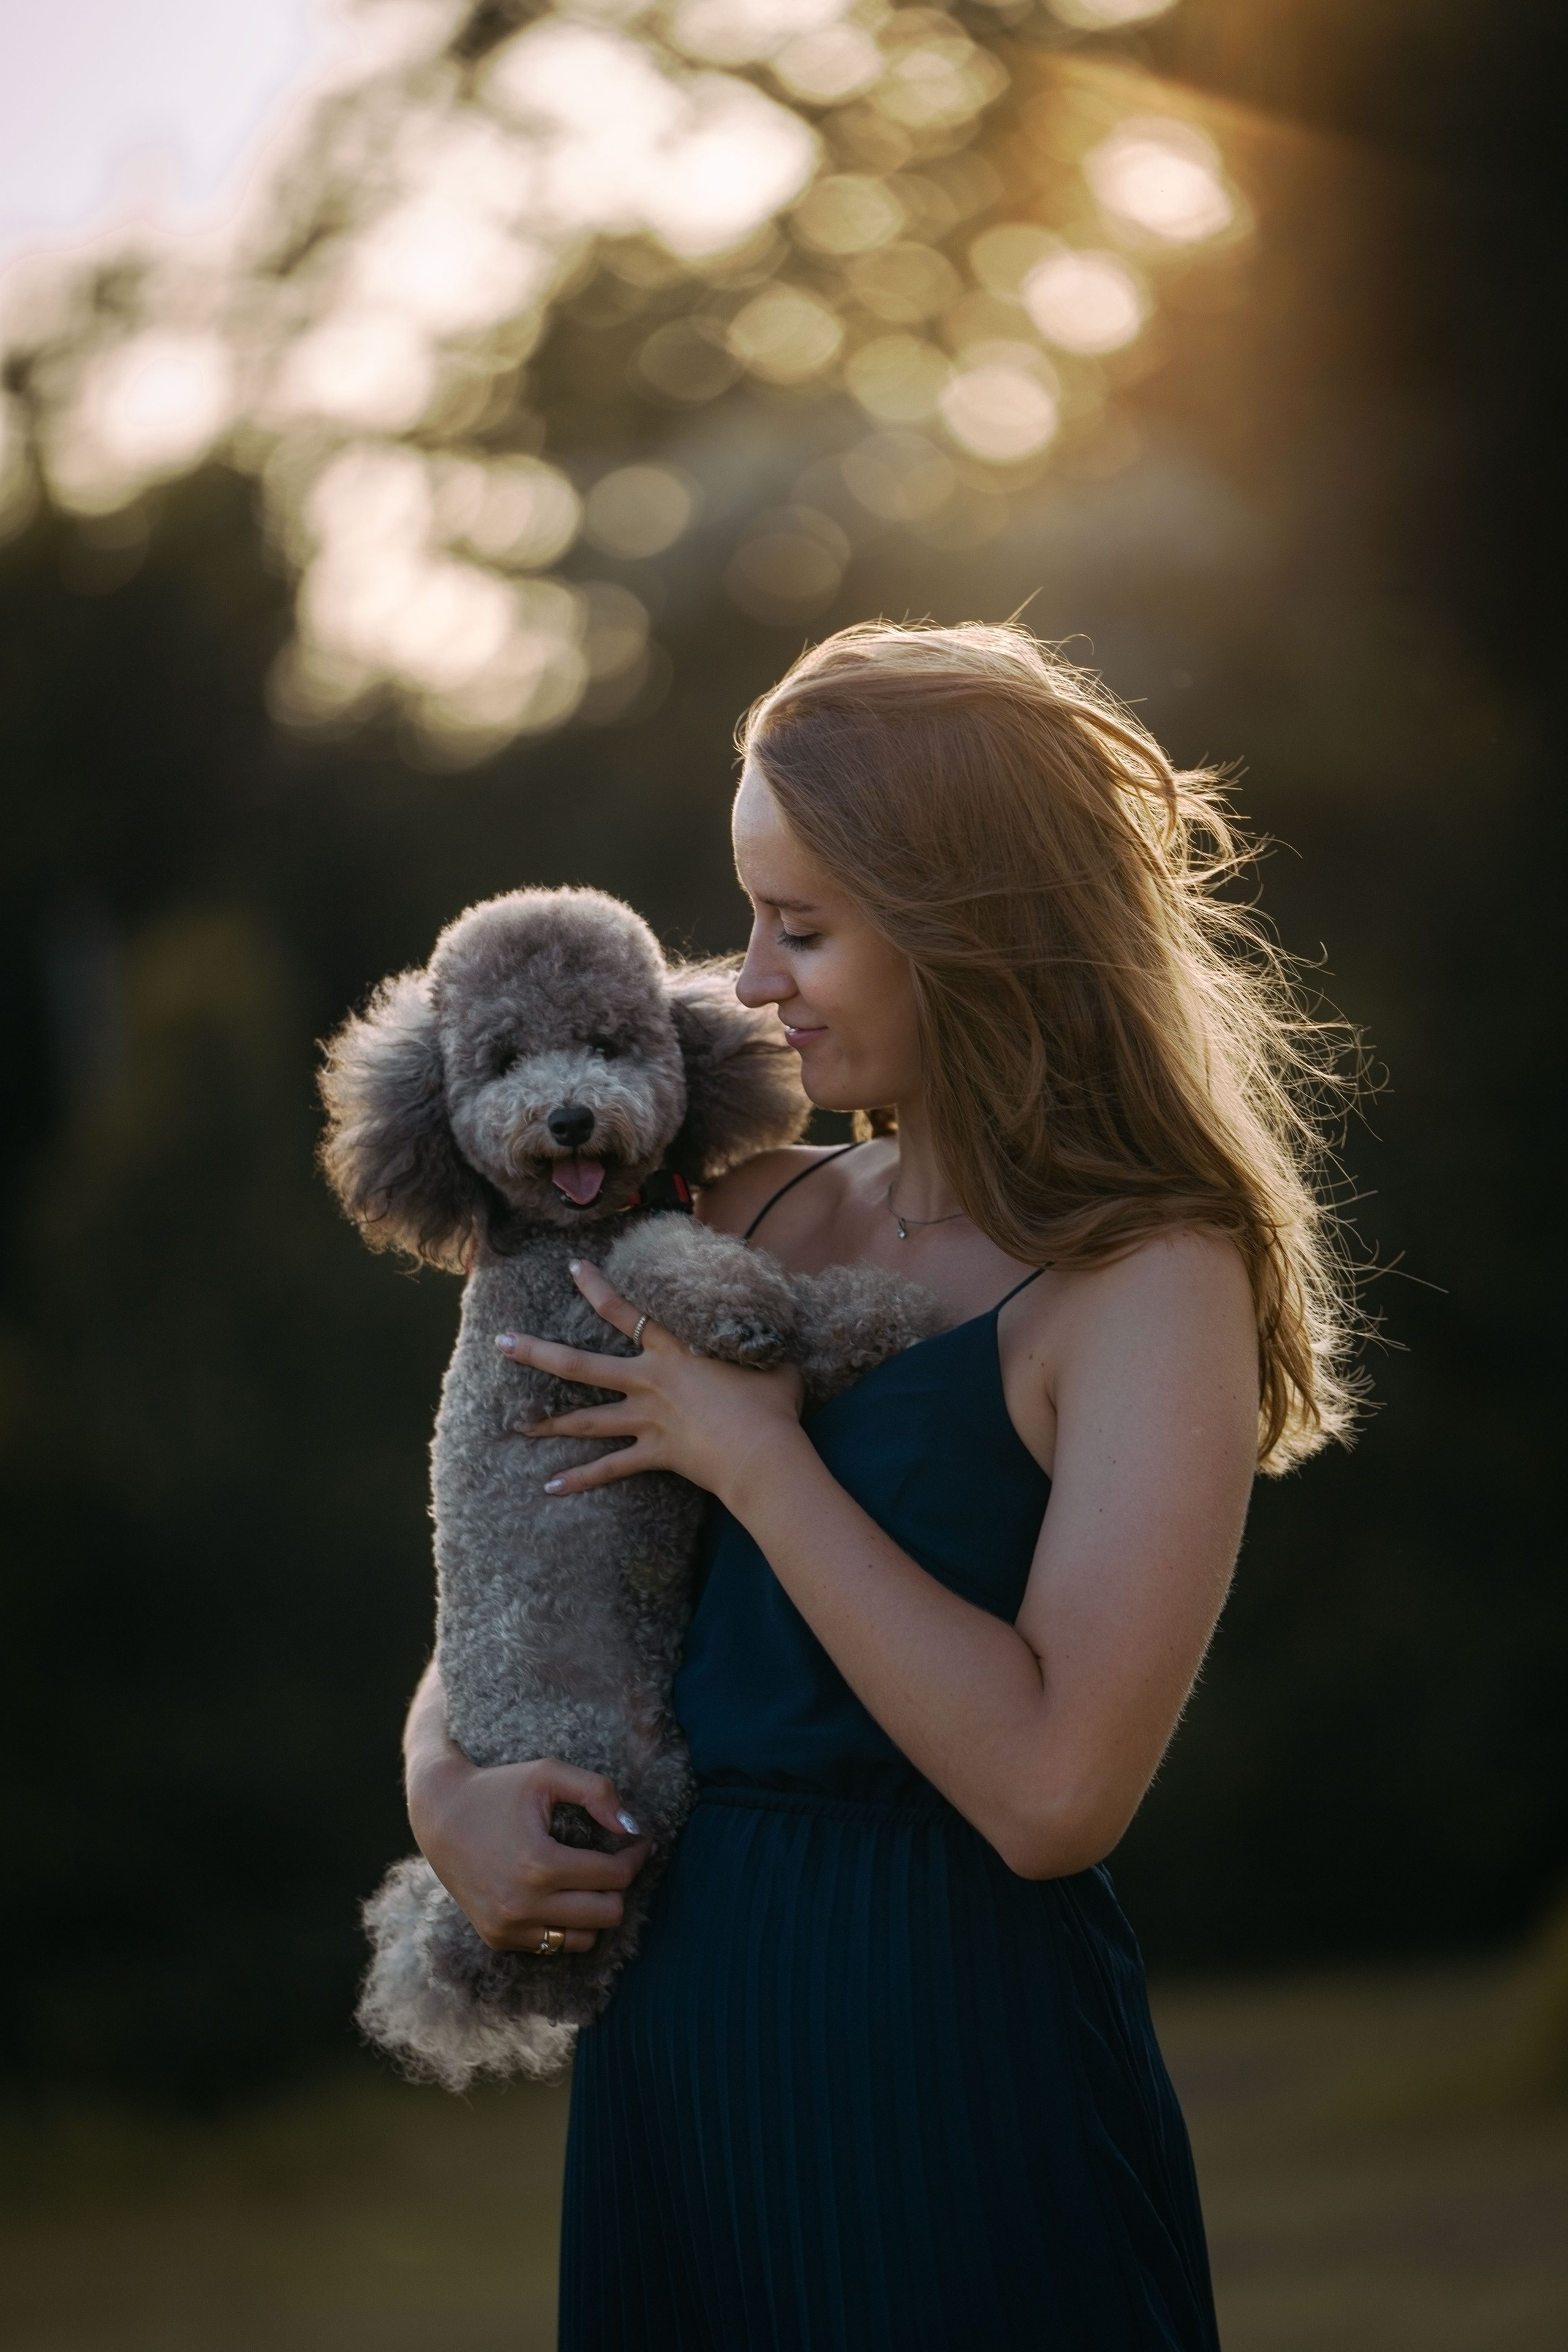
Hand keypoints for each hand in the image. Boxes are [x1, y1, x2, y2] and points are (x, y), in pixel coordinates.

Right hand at [409, 1747, 650, 1955]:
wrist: (440, 1815)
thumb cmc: (498, 1789)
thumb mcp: (547, 1773)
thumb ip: (596, 1791)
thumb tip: (631, 1827)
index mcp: (538, 1864)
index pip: (614, 1876)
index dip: (636, 1856)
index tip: (640, 1841)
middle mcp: (522, 1905)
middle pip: (607, 1914)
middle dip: (620, 1886)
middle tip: (617, 1861)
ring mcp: (508, 1928)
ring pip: (584, 1939)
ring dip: (596, 1910)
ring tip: (591, 1880)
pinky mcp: (498, 1938)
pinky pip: (553, 1945)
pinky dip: (566, 1923)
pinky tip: (562, 1893)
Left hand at [498, 1257, 806, 1504]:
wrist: (764, 1452)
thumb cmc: (771, 1402)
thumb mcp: (767, 1357)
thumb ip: (755, 1340)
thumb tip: (771, 1326)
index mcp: (673, 1350)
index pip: (625, 1311)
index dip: (597, 1288)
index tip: (573, 1268)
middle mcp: (648, 1380)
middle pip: (581, 1364)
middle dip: (538, 1352)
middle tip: (502, 1343)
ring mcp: (646, 1419)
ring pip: (586, 1418)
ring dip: (548, 1420)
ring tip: (516, 1423)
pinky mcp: (653, 1453)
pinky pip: (610, 1468)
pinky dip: (581, 1479)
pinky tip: (550, 1487)